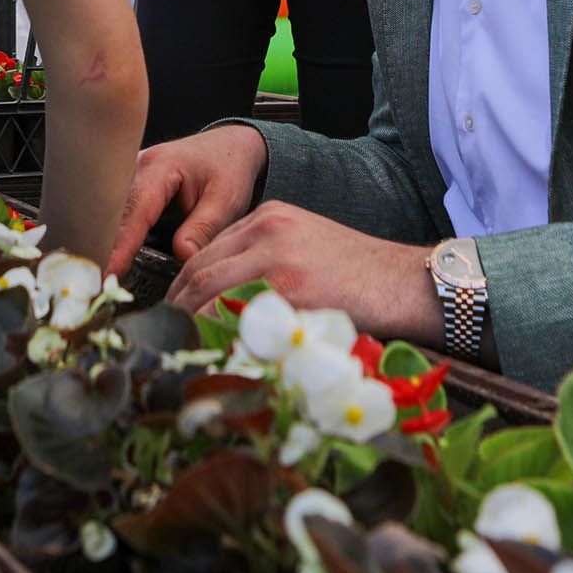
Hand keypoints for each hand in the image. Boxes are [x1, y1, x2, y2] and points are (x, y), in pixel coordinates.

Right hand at [106, 124, 267, 274]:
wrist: (228, 146)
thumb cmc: (228, 169)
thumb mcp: (226, 200)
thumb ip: (203, 229)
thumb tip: (182, 257)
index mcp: (160, 167)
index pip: (135, 212)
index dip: (121, 245)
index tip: (109, 273)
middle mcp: (136, 167)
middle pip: (111, 212)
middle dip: (104, 246)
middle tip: (99, 283)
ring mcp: (128, 174)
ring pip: (108, 212)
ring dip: (105, 242)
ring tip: (100, 276)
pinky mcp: (128, 185)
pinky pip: (115, 212)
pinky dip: (113, 236)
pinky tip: (111, 259)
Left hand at [164, 199, 440, 345]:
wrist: (406, 282)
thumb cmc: (361, 277)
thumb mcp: (306, 249)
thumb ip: (266, 263)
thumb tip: (227, 305)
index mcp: (268, 218)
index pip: (207, 252)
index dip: (183, 287)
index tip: (174, 314)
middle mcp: (265, 229)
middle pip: (197, 269)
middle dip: (176, 306)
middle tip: (167, 338)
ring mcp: (275, 256)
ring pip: (206, 289)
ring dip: (186, 322)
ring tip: (179, 350)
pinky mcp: (288, 286)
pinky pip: (234, 312)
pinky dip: (215, 334)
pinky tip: (208, 354)